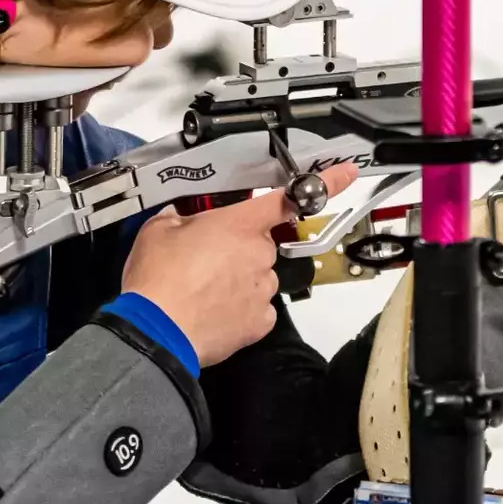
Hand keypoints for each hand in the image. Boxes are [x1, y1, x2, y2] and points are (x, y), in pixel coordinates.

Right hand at [122, 163, 359, 367]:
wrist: (156, 331)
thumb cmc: (157, 280)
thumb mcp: (158, 231)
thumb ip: (178, 217)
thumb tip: (180, 219)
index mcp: (239, 224)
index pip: (288, 198)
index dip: (324, 182)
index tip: (347, 172)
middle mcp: (260, 254)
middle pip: (260, 244)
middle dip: (237, 250)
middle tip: (203, 261)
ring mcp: (263, 289)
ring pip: (259, 277)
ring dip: (237, 280)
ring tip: (201, 290)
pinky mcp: (259, 322)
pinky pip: (257, 309)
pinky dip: (240, 310)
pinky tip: (213, 310)